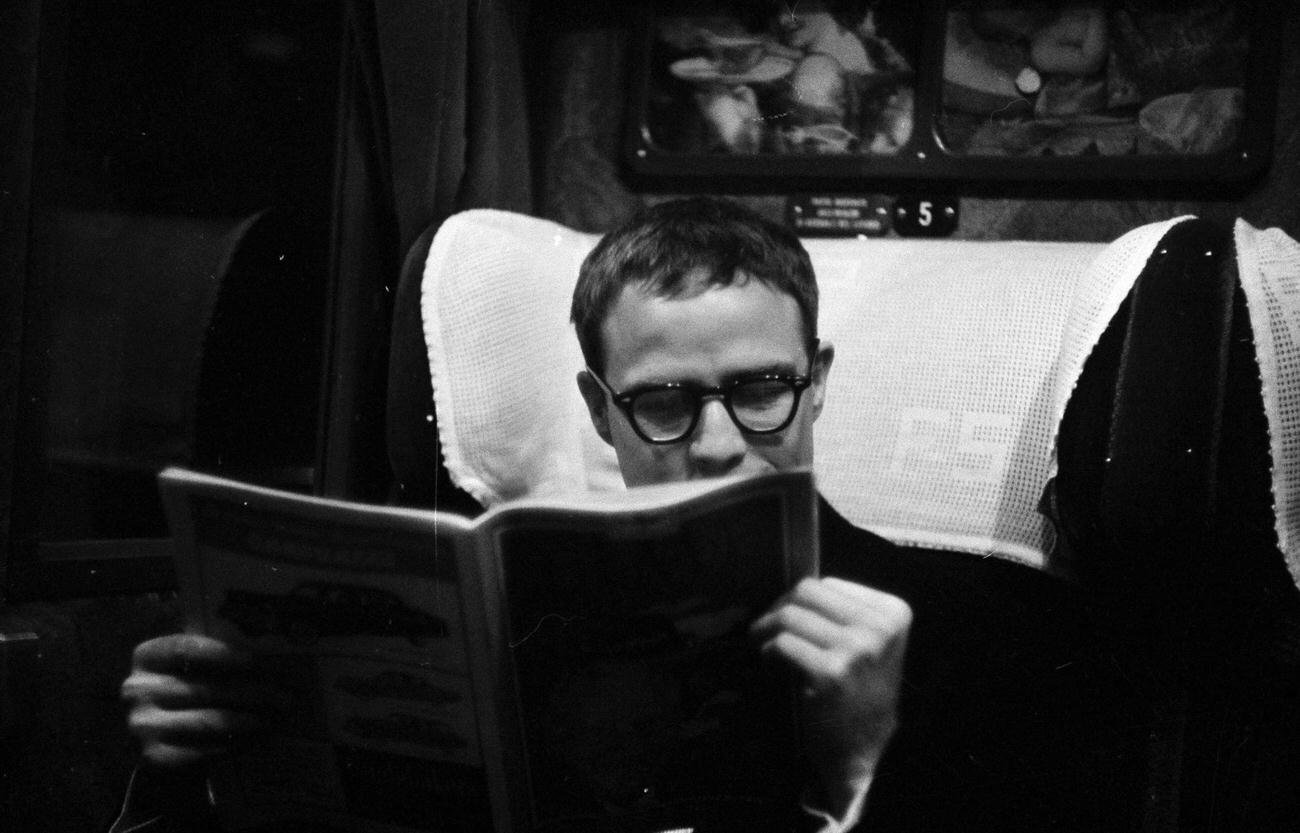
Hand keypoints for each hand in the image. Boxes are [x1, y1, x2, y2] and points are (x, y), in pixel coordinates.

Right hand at [121, 633, 288, 768]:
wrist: (162, 743)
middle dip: (251, 692)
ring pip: (207, 721)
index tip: (256, 661)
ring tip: (276, 717)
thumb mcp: (191, 669)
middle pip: (204, 689)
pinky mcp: (154, 756)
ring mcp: (142, 725)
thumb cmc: (187, 694)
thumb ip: (217, 658)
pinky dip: (236, 743)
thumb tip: (272, 655)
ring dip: (249, 719)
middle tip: (284, 696)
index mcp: (146, 656)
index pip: (185, 649)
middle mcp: (136, 689)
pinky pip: (204, 749)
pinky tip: (258, 737)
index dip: (222, 654)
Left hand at [751, 577, 910, 815]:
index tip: (791, 620)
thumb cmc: (860, 693)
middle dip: (779, 607)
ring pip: (790, 615)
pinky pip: (782, 644)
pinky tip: (770, 665)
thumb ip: (843, 612)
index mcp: (894, 612)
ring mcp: (856, 650)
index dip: (802, 601)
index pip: (829, 583)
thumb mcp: (871, 644)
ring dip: (765, 629)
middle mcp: (880, 627)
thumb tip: (794, 586)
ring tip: (761, 644)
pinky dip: (767, 653)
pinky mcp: (830, 674)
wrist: (862, 751)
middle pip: (807, 591)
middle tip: (765, 628)